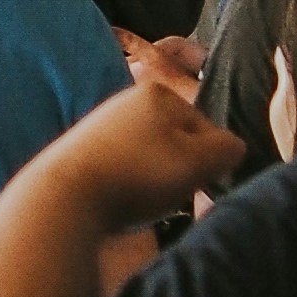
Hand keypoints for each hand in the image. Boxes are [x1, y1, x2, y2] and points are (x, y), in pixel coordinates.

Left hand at [48, 44, 246, 220]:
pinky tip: (122, 202)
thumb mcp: (197, 162)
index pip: (207, 129)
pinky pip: (124, 170)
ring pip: (151, 159)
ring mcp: (101, 126)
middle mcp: (126, 101)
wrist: (65, 196)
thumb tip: (232, 147)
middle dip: (181, 171)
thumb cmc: (138, 174)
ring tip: (144, 202)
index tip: (196, 182)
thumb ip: (226, 149)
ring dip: (156, 182)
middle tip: (170, 195)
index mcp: (157, 94)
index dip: (209, 161)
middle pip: (177, 144)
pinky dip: (129, 187)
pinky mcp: (83, 153)